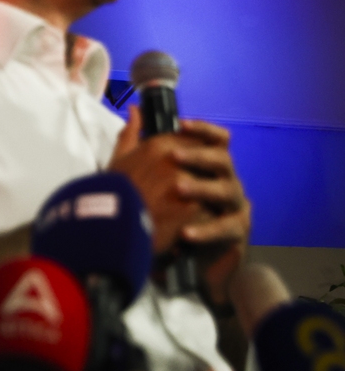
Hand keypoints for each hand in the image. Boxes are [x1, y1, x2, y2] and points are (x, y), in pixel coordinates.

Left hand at [109, 107, 250, 302]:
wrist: (176, 259)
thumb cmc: (164, 213)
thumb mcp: (143, 175)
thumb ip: (138, 143)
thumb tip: (134, 110)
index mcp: (207, 167)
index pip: (214, 140)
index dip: (202, 129)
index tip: (181, 123)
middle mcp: (224, 181)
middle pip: (222, 160)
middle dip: (198, 155)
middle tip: (173, 155)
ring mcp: (233, 206)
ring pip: (227, 190)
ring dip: (202, 188)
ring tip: (178, 188)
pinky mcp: (235, 232)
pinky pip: (226, 227)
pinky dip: (206, 229)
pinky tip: (186, 233)